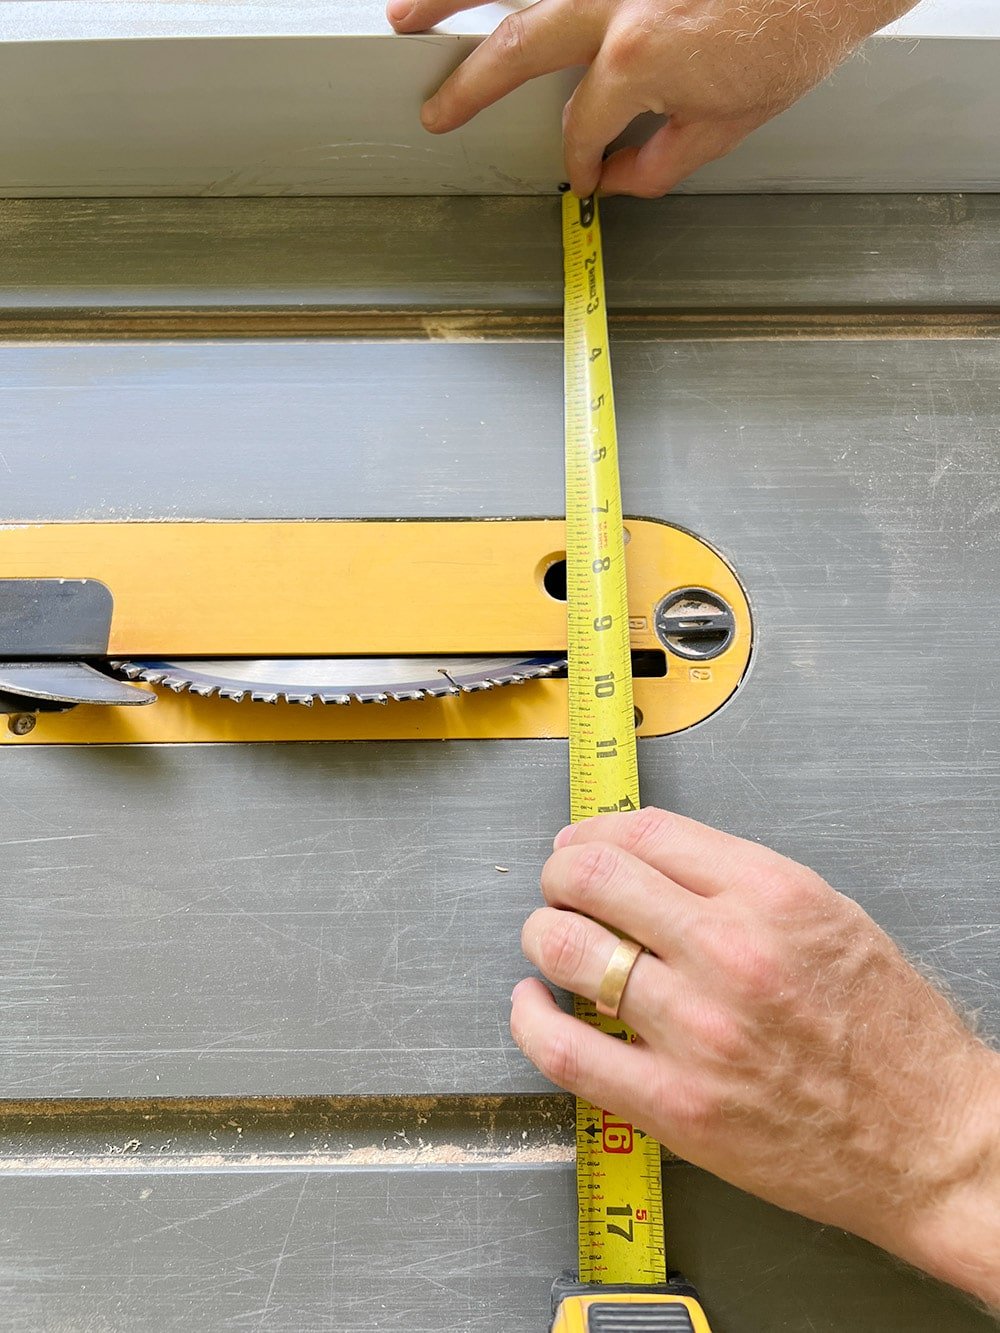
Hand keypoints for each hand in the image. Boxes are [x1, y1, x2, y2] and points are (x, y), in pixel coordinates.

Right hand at [386, 0, 917, 196]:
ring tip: (405, 16)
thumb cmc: (795, 30)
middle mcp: (611, 1)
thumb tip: (621, 180)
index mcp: (635, 58)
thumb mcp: (734, 121)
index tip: (579, 175)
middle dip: (468, 84)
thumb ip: (665, 158)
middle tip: (435, 109)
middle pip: (516, 47)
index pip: (581, 127)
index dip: (576, 160)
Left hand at [511, 807, 999, 1306]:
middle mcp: (730, 952)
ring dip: (541, 934)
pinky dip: (529, 1017)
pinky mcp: (676, 1106)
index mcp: (773, 895)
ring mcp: (698, 1031)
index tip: (582, 843)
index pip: (645, 833)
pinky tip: (532, 1001)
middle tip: (559, 887)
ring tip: (548, 939)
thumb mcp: (828, 915)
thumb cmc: (890, 1034)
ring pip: (566, 950)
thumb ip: (735, 880)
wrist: (931, 1144)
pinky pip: (564, 1049)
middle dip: (560, 875)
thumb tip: (645, 854)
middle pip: (594, 878)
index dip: (594, 831)